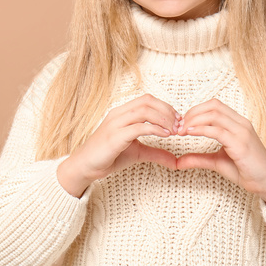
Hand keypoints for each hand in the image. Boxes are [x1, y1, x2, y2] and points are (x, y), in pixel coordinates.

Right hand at [57, 94, 178, 197]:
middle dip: (168, 111)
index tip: (179, 121)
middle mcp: (119, 114)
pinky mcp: (115, 136)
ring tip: (174, 131)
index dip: (166, 107)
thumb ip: (156, 153)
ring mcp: (116, 124)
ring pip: (144, 111)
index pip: (147, 100)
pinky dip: (155, 129)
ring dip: (163, 119)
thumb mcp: (137, 153)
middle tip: (180, 125)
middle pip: (147, 101)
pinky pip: (138, 127)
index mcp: (123, 113)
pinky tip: (165, 135)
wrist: (85, 166)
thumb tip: (176, 160)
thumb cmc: (108, 157)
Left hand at [174, 98, 265, 208]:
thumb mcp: (216, 162)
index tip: (182, 124)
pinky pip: (218, 130)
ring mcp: (242, 132)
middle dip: (192, 113)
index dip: (195, 111)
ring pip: (214, 114)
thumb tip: (177, 161)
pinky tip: (190, 133)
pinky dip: (201, 129)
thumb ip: (198, 159)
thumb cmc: (246, 171)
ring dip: (194, 120)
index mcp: (237, 123)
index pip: (214, 106)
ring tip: (182, 131)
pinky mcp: (241, 144)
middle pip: (213, 106)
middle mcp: (241, 124)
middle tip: (178, 127)